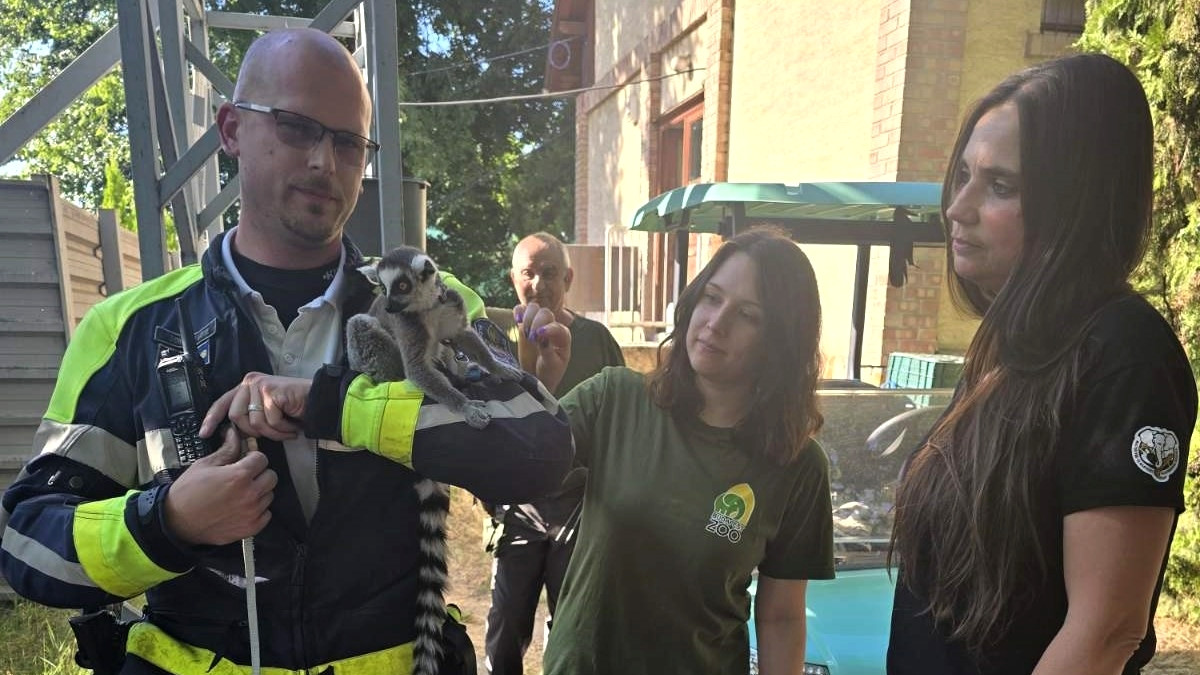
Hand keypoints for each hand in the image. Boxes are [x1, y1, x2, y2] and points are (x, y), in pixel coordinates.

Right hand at [164, 429, 276, 545]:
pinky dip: (258, 511)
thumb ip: (226, 450)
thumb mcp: (205, 465)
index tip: (245, 462)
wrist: (177, 522)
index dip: (252, 458)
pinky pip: (266, 514)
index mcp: (240, 475)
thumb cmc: (188, 492)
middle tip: (244, 478)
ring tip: (240, 494)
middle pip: (271, 477)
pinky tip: (242, 508)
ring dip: (259, 492)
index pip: (262, 459)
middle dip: (259, 474)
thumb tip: (234, 434)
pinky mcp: (251, 528)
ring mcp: (252, 512)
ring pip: (269, 495)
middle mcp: (250, 494)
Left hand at [200, 372, 309, 440]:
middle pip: (237, 416)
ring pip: (254, 422)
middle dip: (254, 431)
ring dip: (273, 433)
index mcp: (245, 386)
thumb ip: (249, 415)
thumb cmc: (294, 409)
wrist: (319, 401)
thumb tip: (231, 432)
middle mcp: (250, 382)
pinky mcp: (270, 391)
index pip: (223, 403)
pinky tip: (292, 426)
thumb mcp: (266, 411)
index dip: (212, 419)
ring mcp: (260, 385)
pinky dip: (283, 429)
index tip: (204, 433)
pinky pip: (270, 421)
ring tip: (286, 429)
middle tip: (272, 433)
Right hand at [514, 302, 570, 392]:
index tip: (537, 338)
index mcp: (563, 336)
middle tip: (531, 338)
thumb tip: (541, 337)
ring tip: (525, 333)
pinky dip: (518, 311)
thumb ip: (547, 351)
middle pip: (545, 313)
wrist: (536, 378)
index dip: (548, 329)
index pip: (557, 326)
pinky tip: (517, 319)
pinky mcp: (524, 325)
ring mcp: (537, 324)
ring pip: (533, 308)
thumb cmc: (548, 373)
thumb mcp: (551, 365)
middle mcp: (552, 327)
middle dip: (536, 322)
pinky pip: (521, 311)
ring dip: (527, 317)